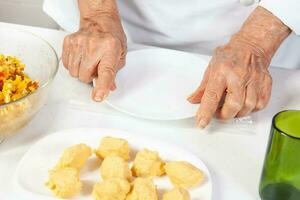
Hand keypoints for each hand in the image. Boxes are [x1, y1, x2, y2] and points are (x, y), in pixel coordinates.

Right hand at [62, 0, 126, 101]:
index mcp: (111, 49)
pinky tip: (81, 57)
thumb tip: (108, 88)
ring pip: (74, 73)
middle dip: (90, 76)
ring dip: (81, 71)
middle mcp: (94, 46)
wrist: (99, 20)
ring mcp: (79, 43)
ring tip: (89, 60)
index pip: (105, 72)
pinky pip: (67, 65)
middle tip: (96, 66)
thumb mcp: (120, 55)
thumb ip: (114, 73)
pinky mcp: (69, 42)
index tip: (98, 97)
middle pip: (85, 76)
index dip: (102, 87)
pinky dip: (74, 65)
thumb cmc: (111, 37)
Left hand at [188, 6, 290, 127]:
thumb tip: (193, 100)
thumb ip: (202, 87)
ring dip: (237, 113)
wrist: (251, 45)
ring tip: (231, 108)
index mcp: (222, 71)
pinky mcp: (265, 83)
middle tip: (219, 113)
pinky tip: (244, 103)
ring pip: (248, 107)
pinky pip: (260, 104)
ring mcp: (254, 79)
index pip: (212, 96)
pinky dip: (251, 109)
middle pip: (233, 105)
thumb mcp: (211, 68)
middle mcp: (239, 75)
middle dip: (224, 115)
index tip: (201, 123)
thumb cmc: (230, 55)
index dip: (206, 112)